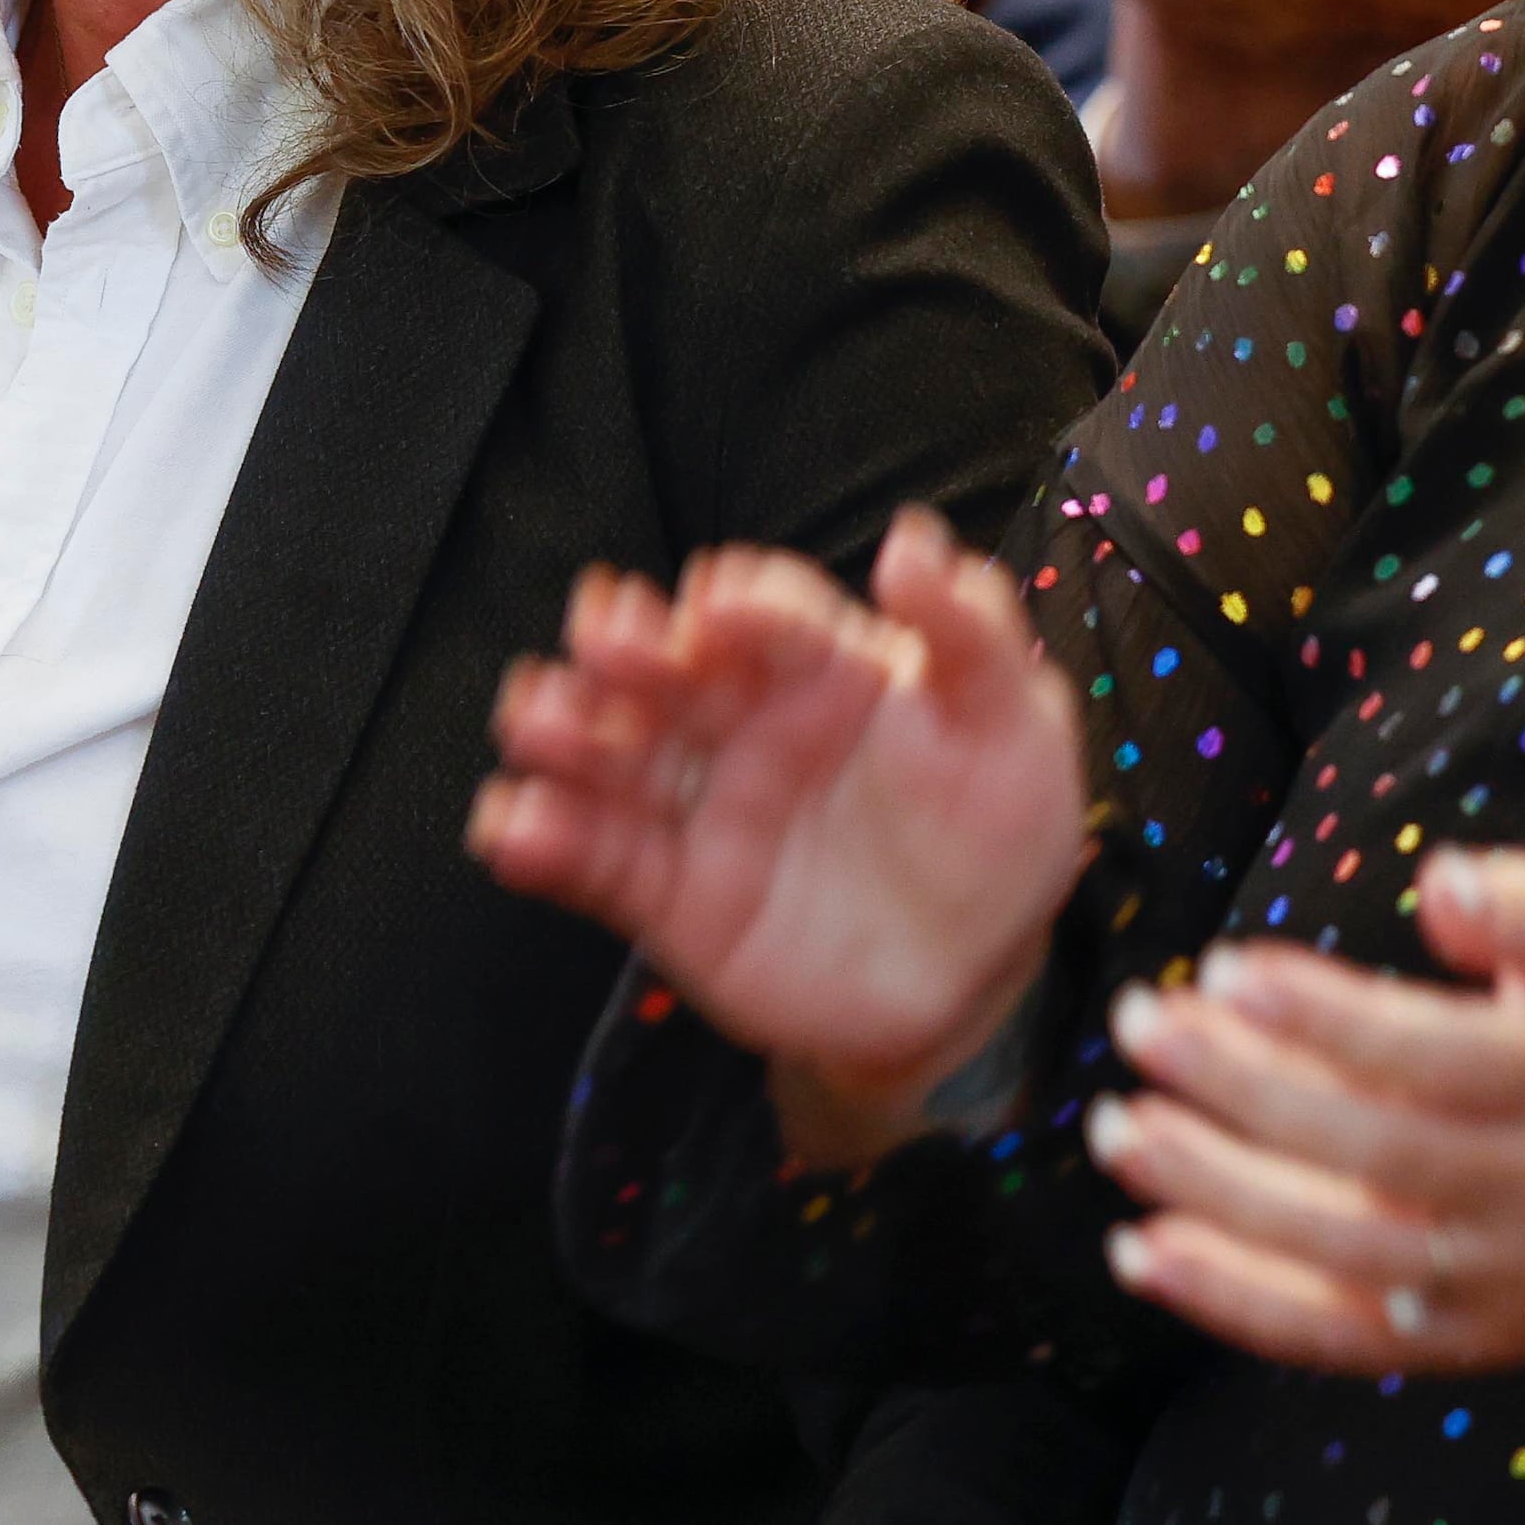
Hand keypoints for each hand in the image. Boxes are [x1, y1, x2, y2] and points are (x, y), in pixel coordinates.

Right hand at [473, 512, 1087, 1161]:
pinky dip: (542, 840)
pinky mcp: (665, 892)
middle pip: (664, 673)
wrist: (972, 980)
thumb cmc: (996, 833)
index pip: (765, 619)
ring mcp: (697, 806)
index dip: (738, 608)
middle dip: (626, 650)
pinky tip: (512, 824)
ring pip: (610, 756)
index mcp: (818, 667)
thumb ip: (970, 635)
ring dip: (563, 730)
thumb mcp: (1013, 724)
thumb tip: (913, 543)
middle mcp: (741, 724)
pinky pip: (594, 861)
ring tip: (535, 722)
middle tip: (607, 641)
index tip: (718, 608)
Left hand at [1089, 846, 1524, 1429]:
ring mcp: (1496, 1282)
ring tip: (1117, 1131)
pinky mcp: (1460, 1339)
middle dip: (1241, 1090)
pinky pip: (1337, 1334)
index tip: (1225, 969)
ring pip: (1339, 1250)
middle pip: (1370, 1152)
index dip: (1325, 1018)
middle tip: (1139, 1026)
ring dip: (1213, 1197)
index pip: (1433, 1057)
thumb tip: (1440, 883)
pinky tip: (1142, 1252)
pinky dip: (1235, 1303)